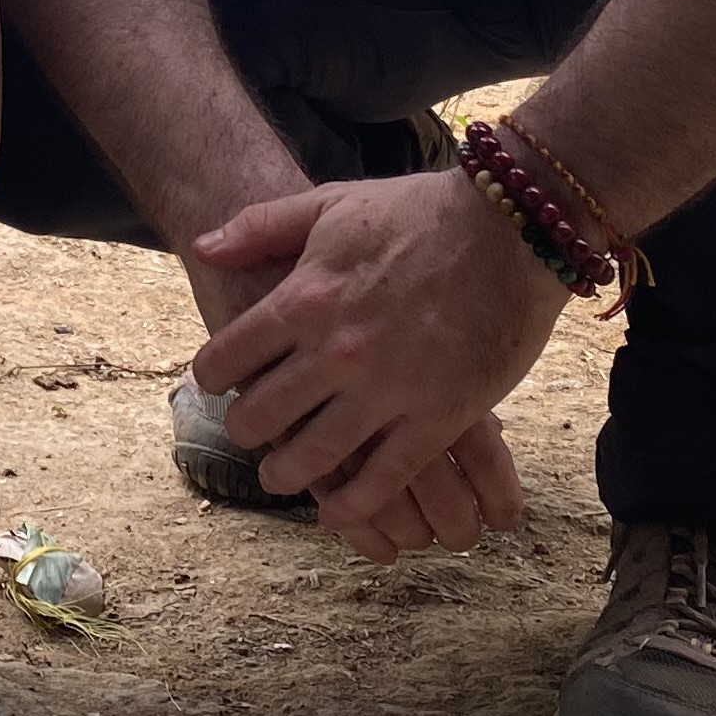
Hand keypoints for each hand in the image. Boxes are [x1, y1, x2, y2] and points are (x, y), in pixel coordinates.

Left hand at [188, 174, 557, 562]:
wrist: (512, 226)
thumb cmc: (420, 212)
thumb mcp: (331, 203)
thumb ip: (262, 226)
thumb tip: (202, 248)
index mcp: (303, 298)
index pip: (225, 359)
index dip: (213, 376)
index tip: (222, 381)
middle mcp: (336, 352)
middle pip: (260, 417)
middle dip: (245, 430)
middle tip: (251, 432)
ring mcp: (387, 390)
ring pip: (312, 458)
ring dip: (287, 474)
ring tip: (283, 475)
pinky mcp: (438, 417)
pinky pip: (383, 480)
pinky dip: (353, 505)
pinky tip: (338, 511)